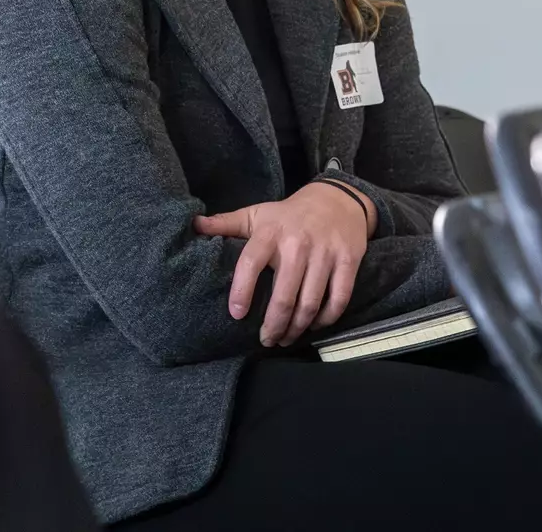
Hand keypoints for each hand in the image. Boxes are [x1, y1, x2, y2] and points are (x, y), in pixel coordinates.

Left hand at [194, 181, 374, 346]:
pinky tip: (314, 325)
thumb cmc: (289, 214)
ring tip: (286, 339)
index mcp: (270, 232)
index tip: (236, 315)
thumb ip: (226, 223)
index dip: (241, 291)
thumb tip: (193, 226)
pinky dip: (326, 319)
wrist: (337, 199)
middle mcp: (297, 243)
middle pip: (284, 296)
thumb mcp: (257, 214)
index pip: (251, 262)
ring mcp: (325, 253)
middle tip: (266, 340)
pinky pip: (338, 299)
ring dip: (297, 328)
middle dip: (273, 326)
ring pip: (310, 303)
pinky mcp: (348, 261)